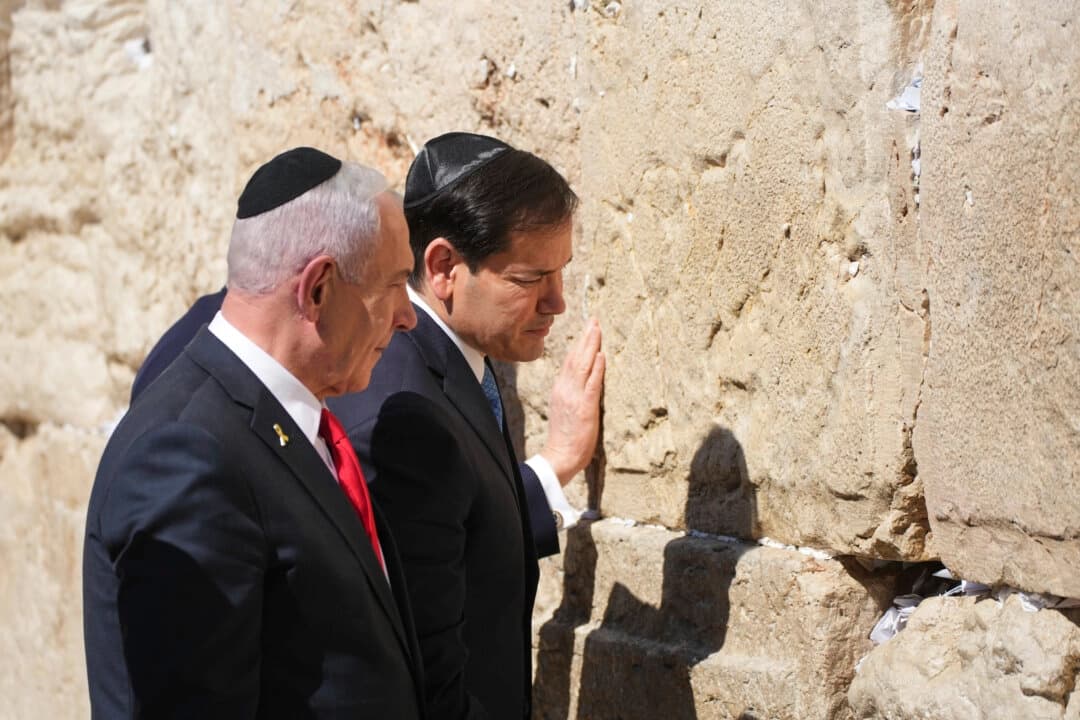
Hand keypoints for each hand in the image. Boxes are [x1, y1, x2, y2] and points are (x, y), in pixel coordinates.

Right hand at [541, 318, 604, 485]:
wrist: (560, 456)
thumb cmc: (565, 437)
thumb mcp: (564, 408)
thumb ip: (571, 391)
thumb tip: (582, 378)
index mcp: (560, 388)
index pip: (570, 360)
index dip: (579, 343)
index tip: (587, 328)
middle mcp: (565, 388)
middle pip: (576, 357)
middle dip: (586, 337)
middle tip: (594, 319)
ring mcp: (574, 396)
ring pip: (583, 365)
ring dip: (591, 345)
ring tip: (597, 328)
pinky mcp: (585, 407)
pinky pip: (592, 384)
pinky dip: (597, 368)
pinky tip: (601, 354)